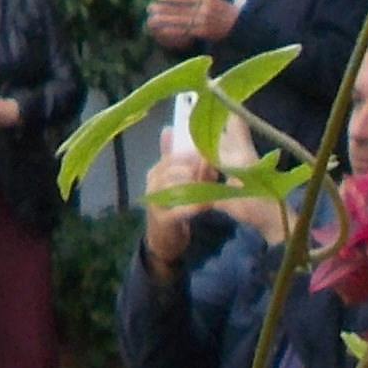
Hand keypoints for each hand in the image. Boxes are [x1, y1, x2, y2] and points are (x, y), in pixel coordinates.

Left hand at [144, 0, 233, 47]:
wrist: (243, 27)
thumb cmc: (225, 13)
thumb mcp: (213, 1)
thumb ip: (195, 0)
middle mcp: (205, 9)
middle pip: (180, 9)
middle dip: (163, 9)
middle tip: (150, 8)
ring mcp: (205, 21)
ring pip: (180, 21)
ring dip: (165, 21)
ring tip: (153, 20)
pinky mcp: (204, 33)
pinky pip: (186, 32)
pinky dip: (174, 32)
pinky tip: (164, 31)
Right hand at [145, 140, 210, 263]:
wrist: (163, 239)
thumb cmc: (172, 204)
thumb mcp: (173, 179)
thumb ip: (175, 156)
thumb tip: (170, 128)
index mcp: (156, 171)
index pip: (173, 156)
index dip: (192, 154)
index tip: (210, 154)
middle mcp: (152, 183)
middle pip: (175, 170)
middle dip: (197, 169)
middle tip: (215, 171)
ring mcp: (155, 202)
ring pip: (178, 188)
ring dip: (198, 187)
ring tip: (213, 187)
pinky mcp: (163, 219)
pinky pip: (180, 209)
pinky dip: (195, 206)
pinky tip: (207, 205)